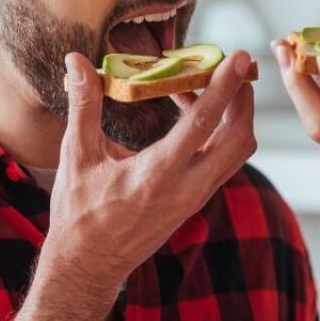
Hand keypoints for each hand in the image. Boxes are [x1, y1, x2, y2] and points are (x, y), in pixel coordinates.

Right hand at [44, 50, 257, 296]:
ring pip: (238, 152)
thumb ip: (83, 105)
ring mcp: (195, 198)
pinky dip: (221, 133)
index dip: (225, 86)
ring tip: (213, 85)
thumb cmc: (79, 211)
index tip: (239, 56)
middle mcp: (186, 188)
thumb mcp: (77, 156)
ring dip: (235, 116)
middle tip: (231, 67)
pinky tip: (194, 114)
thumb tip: (76, 59)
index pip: (203, 123)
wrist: (89, 264)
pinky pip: (224, 162)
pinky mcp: (195, 201)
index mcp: (158, 174)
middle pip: (239, 138)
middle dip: (243, 99)